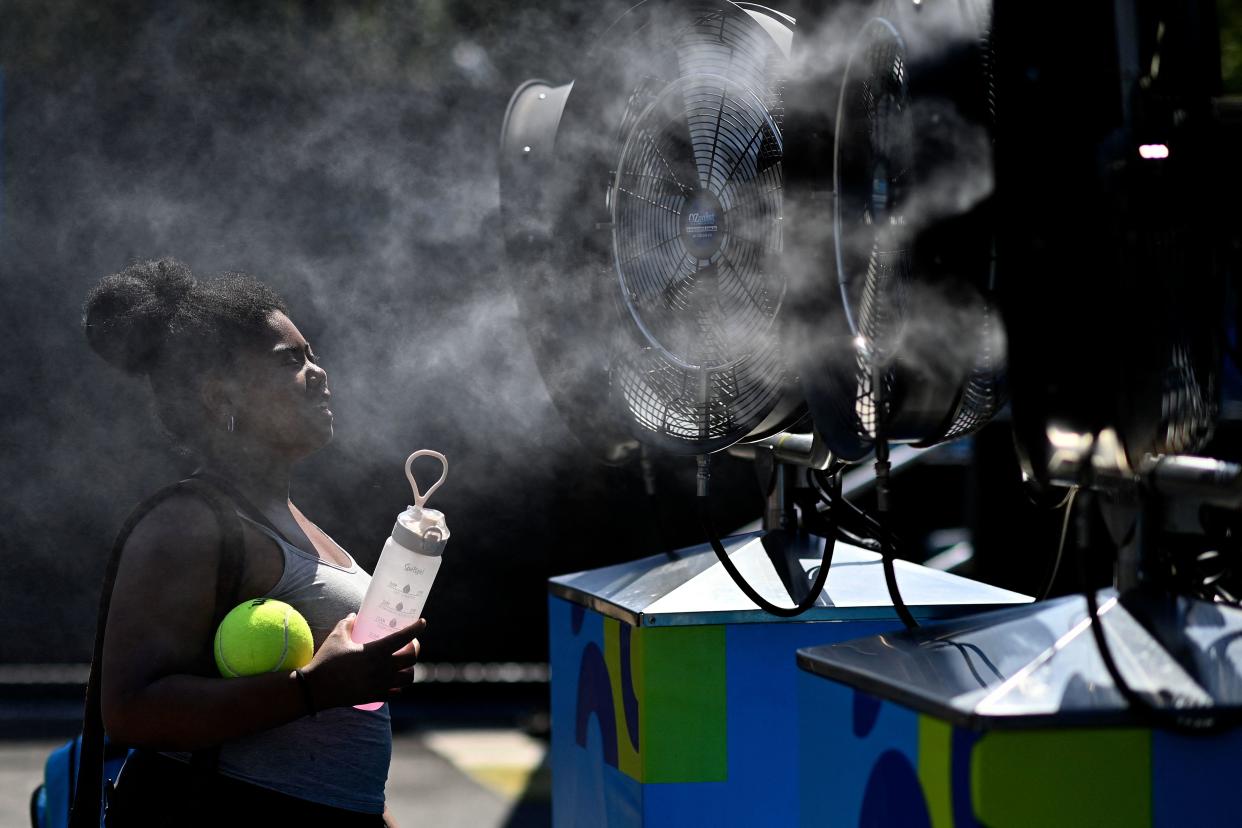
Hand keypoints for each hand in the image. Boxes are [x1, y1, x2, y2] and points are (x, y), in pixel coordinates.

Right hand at [299, 614, 425, 709]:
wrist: (315, 689)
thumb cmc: (326, 660)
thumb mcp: (337, 637)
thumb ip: (347, 623)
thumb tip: (355, 615)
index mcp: (376, 651)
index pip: (404, 637)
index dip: (416, 628)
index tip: (422, 622)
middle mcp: (383, 668)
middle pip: (411, 659)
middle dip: (414, 649)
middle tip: (410, 644)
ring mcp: (381, 684)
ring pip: (408, 678)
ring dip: (409, 669)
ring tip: (403, 663)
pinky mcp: (375, 696)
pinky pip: (396, 692)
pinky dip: (399, 686)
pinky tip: (394, 681)